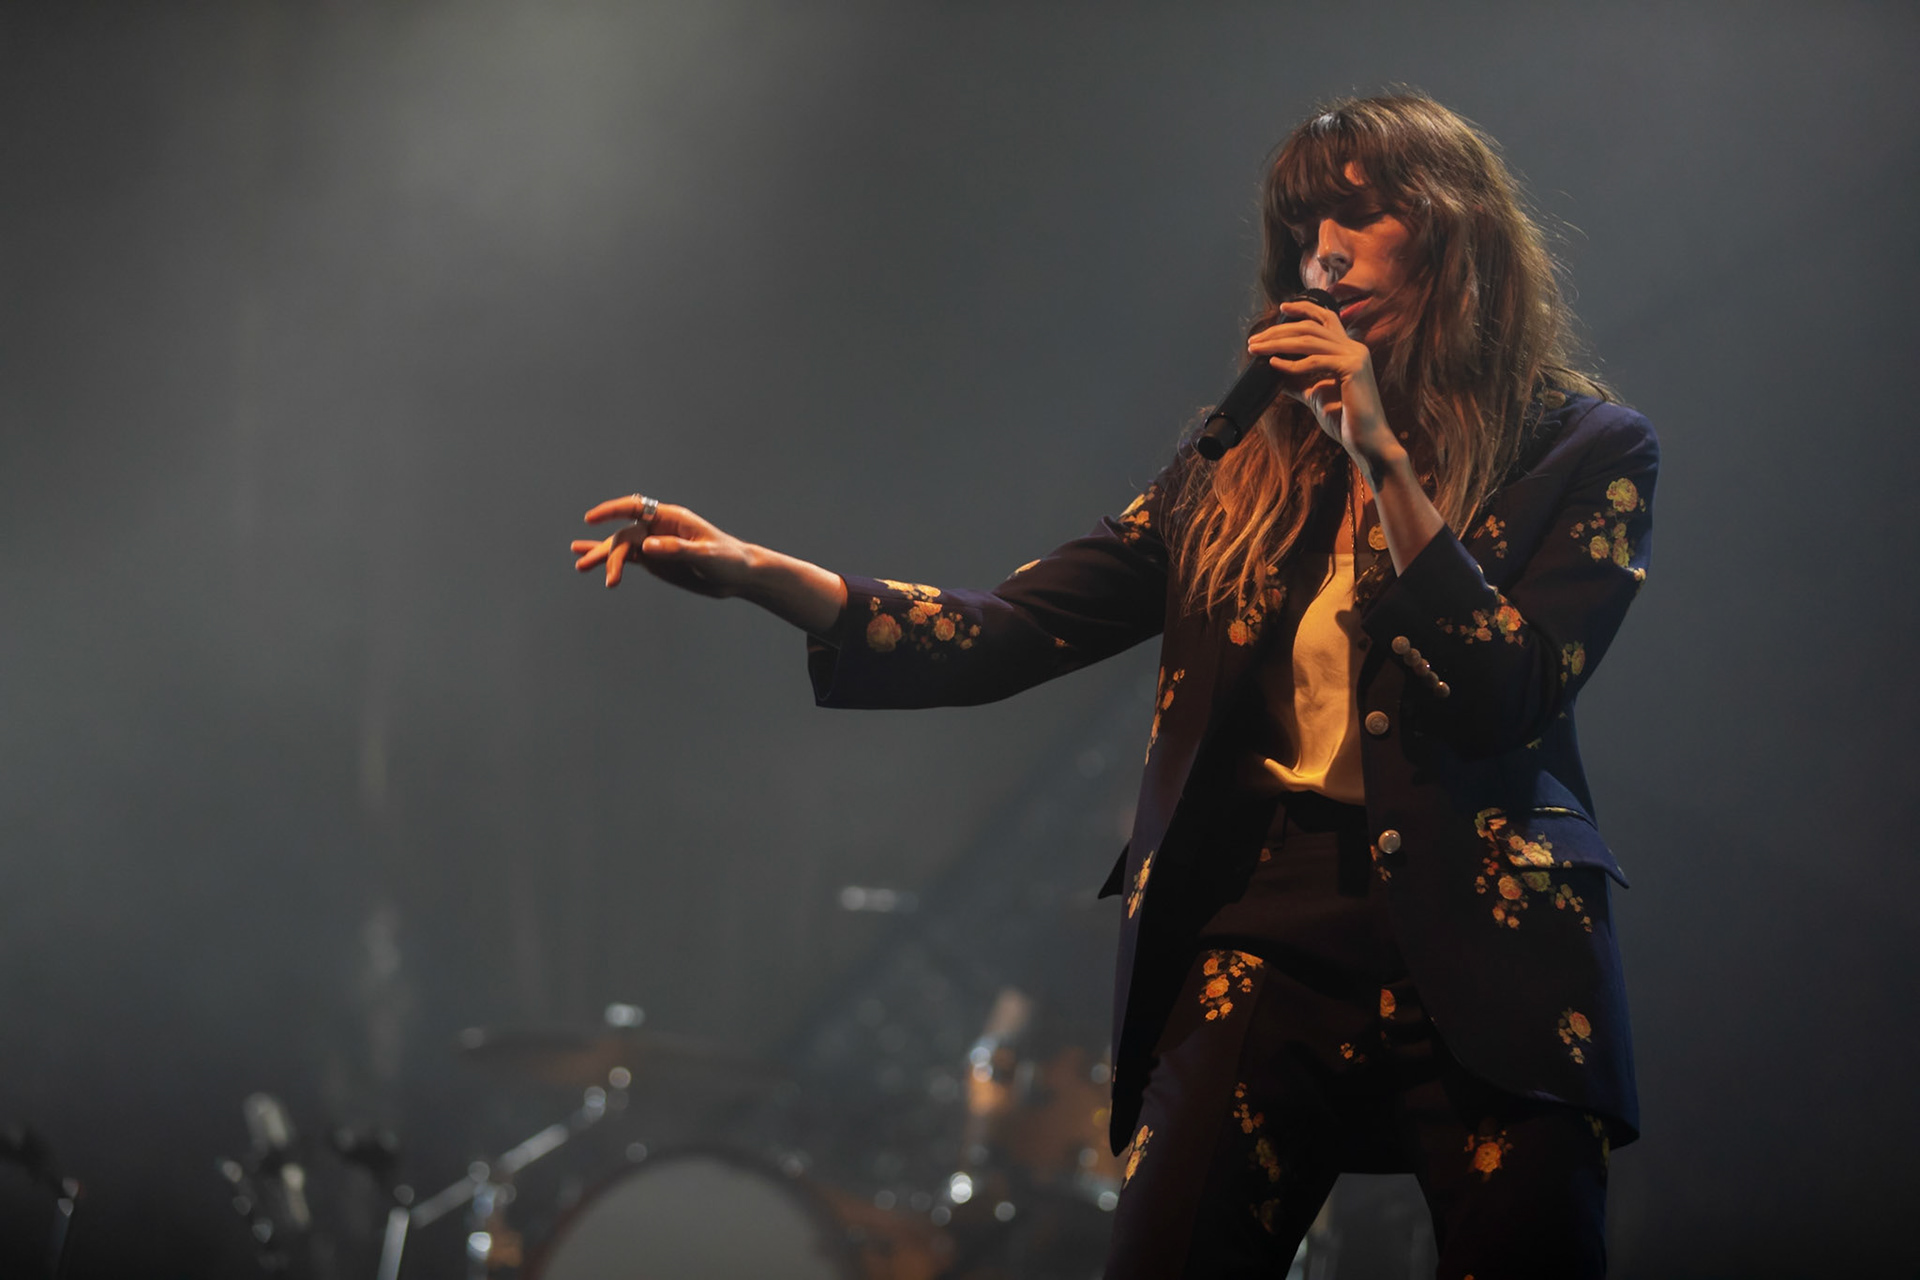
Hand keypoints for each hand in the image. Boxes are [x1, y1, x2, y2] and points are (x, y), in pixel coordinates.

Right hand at [571, 495, 753, 593]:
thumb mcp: (706, 555)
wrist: (739, 576)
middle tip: (603, 574)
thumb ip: (677, 549)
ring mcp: (655, 544)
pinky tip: (586, 560)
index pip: (636, 508)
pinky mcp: (655, 560)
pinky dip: (609, 560)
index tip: (591, 519)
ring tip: (580, 567)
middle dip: (611, 554)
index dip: (612, 511)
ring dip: (601, 556)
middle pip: (625, 535)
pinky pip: (627, 558)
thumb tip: (647, 546)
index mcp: (672, 518)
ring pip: (622, 547)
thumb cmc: (728, 560)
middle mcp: (659, 528)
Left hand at [1247, 297, 1399, 470]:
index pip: (1327, 318)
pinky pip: (1315, 361)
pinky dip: (1292, 364)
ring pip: (1310, 340)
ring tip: (1257, 349)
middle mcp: (1354, 347)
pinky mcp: (1352, 369)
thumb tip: (1274, 368)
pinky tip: (1274, 365)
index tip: (1282, 308)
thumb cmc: (1344, 419)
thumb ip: (1298, 380)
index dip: (1305, 309)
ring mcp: (1355, 356)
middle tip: (1255, 340)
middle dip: (1279, 331)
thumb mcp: (1315, 394)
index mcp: (1348, 350)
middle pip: (1311, 327)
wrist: (1366, 441)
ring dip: (1278, 343)